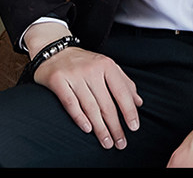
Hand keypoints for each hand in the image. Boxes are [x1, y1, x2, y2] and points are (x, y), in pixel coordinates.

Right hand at [24, 23, 141, 150]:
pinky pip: (71, 103)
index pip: (121, 91)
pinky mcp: (58, 81)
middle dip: (115, 126)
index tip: (134, 127)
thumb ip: (123, 82)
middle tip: (121, 142)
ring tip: (107, 142)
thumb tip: (138, 102)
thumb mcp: (106, 66)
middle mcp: (91, 69)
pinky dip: (80, 118)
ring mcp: (74, 75)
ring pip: (90, 107)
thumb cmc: (83, 62)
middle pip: (106, 103)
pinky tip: (88, 129)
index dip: (129, 111)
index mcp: (106, 65)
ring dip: (100, 128)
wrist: (54, 49)